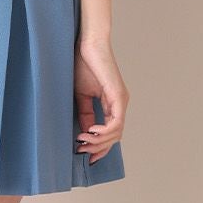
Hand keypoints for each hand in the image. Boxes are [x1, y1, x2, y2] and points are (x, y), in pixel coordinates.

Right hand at [74, 35, 128, 162]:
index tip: (85, 157)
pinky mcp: (118, 95)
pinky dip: (103, 131)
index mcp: (112, 104)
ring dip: (98, 142)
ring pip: (116, 133)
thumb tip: (86, 135)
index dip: (99, 148)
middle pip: (114, 137)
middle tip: (81, 150)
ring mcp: (121, 100)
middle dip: (97, 148)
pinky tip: (89, 132)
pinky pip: (115, 122)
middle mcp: (120, 104)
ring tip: (82, 140)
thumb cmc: (82, 65)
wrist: (86, 45)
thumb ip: (85, 115)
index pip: (111, 133)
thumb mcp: (81, 96)